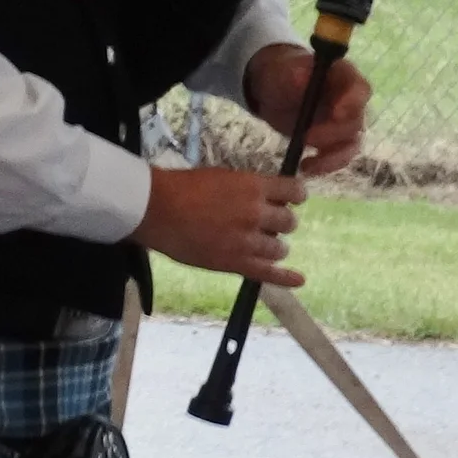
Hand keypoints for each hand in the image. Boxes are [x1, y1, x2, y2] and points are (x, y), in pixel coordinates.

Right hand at [130, 165, 306, 284]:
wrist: (158, 209)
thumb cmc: (185, 188)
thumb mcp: (224, 177)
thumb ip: (249, 188)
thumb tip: (268, 197)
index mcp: (254, 187)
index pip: (295, 191)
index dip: (295, 196)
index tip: (291, 199)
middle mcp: (256, 214)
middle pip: (289, 222)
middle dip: (280, 221)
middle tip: (265, 222)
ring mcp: (247, 241)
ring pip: (280, 248)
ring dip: (274, 246)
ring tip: (260, 243)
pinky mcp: (235, 263)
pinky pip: (268, 274)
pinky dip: (285, 278)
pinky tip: (299, 280)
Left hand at [243, 44, 370, 176]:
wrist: (275, 92)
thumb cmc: (282, 75)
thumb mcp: (283, 72)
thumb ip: (294, 74)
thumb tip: (302, 78)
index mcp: (345, 77)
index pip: (360, 89)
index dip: (353, 102)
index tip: (337, 114)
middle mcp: (351, 101)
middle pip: (356, 121)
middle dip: (333, 133)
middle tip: (306, 137)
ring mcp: (345, 123)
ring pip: (352, 145)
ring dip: (333, 157)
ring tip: (308, 164)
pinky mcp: (335, 141)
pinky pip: (339, 158)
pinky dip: (325, 166)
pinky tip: (306, 167)